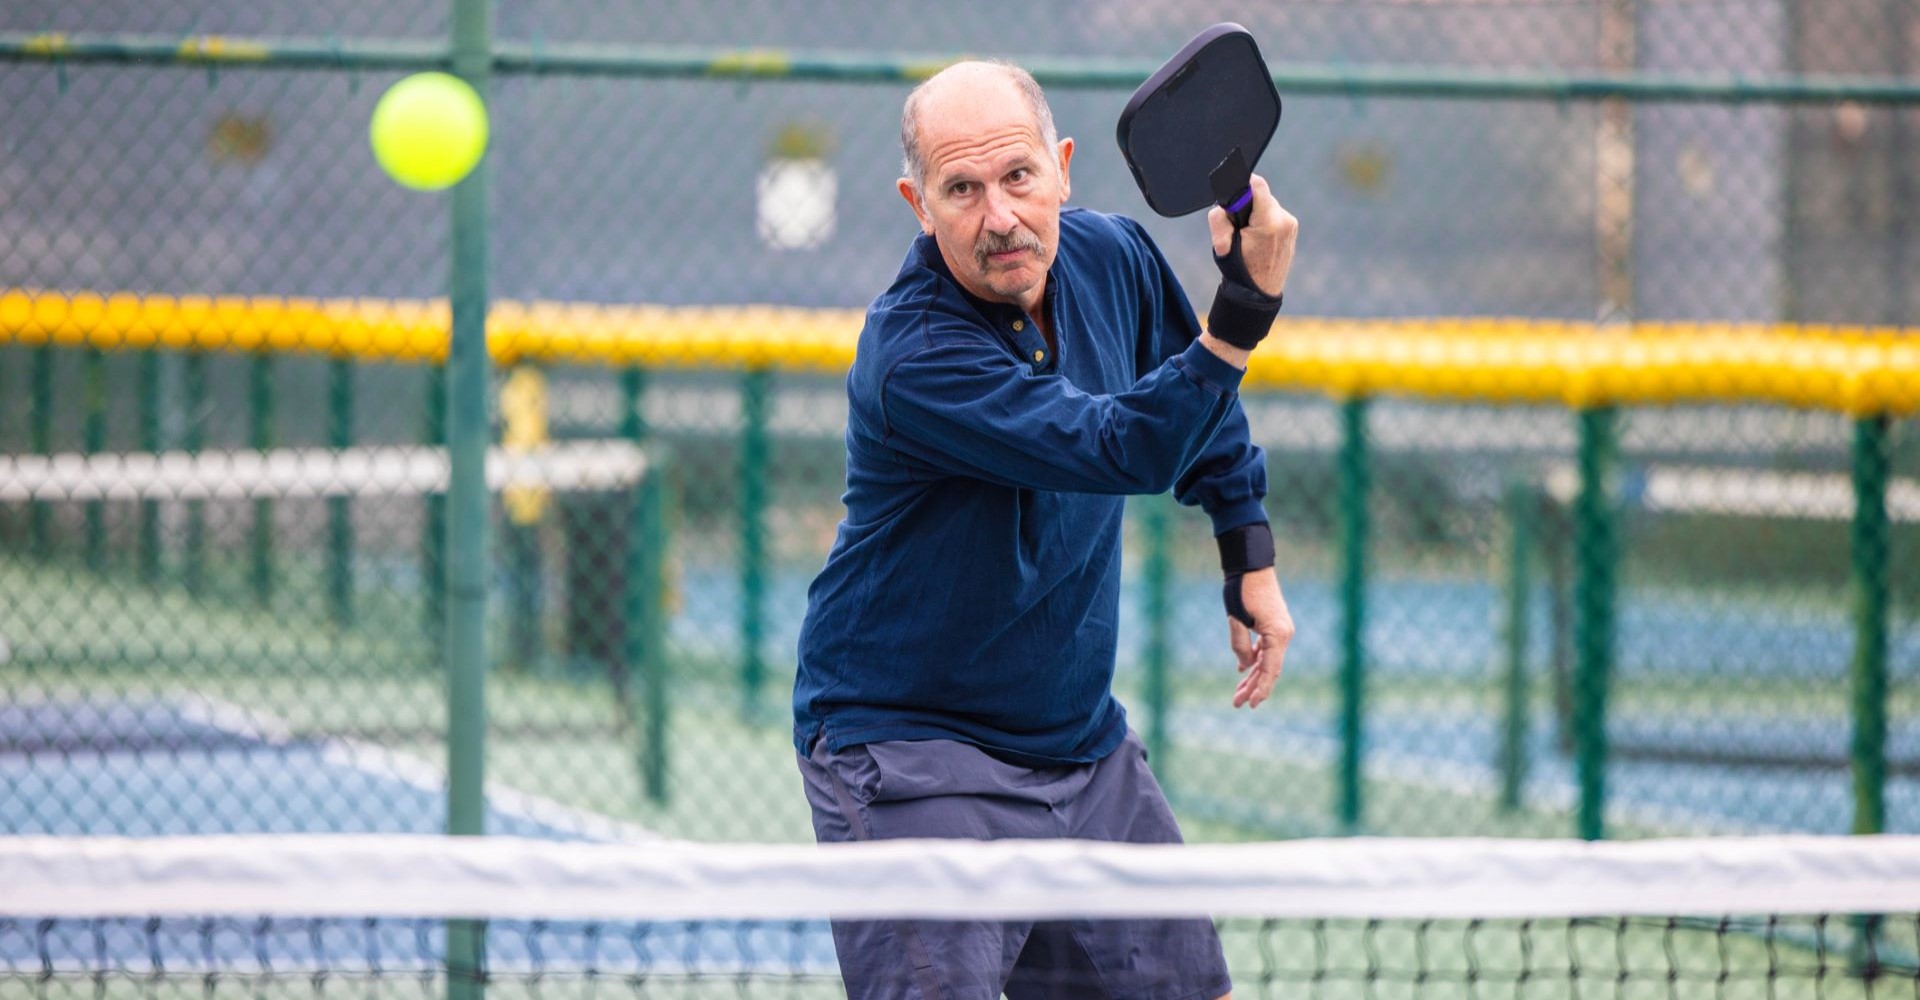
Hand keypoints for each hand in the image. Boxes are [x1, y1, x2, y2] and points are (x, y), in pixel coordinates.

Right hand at [1206, 174, 1297, 297]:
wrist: (1257, 295)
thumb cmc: (1239, 271)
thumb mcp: (1221, 245)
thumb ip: (1220, 218)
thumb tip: (1226, 202)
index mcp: (1268, 222)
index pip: (1257, 185)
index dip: (1243, 184)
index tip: (1234, 191)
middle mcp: (1284, 221)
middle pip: (1260, 195)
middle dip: (1247, 205)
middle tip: (1238, 225)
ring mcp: (1291, 225)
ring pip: (1268, 205)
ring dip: (1256, 213)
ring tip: (1249, 235)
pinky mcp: (1292, 230)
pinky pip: (1275, 215)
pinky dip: (1265, 221)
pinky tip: (1259, 239)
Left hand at [1226, 567, 1293, 708]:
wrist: (1252, 566)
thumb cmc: (1242, 590)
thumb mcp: (1235, 619)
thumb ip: (1240, 645)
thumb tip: (1244, 666)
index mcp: (1277, 634)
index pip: (1270, 669)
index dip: (1260, 689)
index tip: (1251, 704)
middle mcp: (1284, 634)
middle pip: (1270, 669)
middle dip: (1253, 687)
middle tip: (1237, 704)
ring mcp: (1281, 630)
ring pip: (1268, 660)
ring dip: (1253, 676)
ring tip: (1238, 694)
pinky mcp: (1275, 626)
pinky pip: (1267, 649)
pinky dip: (1255, 660)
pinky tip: (1244, 670)